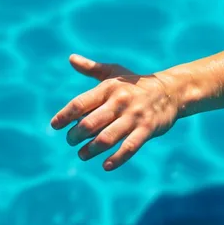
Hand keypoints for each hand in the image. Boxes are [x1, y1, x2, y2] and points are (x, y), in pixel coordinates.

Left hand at [51, 54, 178, 170]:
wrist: (169, 91)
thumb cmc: (135, 83)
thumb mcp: (114, 72)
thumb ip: (91, 68)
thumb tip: (70, 58)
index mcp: (109, 88)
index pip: (81, 103)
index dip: (65, 115)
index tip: (54, 125)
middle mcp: (120, 101)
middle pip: (90, 123)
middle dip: (75, 135)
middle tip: (70, 141)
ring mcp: (134, 116)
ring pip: (107, 138)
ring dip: (90, 150)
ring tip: (82, 154)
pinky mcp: (146, 129)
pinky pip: (129, 147)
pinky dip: (116, 158)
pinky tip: (106, 166)